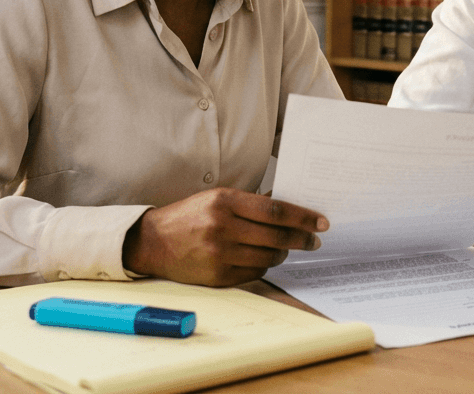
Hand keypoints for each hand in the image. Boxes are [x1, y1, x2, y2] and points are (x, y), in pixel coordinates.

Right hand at [122, 188, 327, 285]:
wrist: (153, 242)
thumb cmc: (189, 216)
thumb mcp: (217, 198)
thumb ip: (250, 202)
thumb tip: (288, 208)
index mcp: (224, 201)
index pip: (275, 210)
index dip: (303, 217)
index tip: (320, 221)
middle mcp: (222, 227)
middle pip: (276, 236)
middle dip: (301, 239)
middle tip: (314, 240)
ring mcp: (219, 253)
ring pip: (268, 257)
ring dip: (283, 254)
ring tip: (286, 249)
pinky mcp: (217, 276)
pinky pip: (253, 273)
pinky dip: (264, 267)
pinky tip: (266, 260)